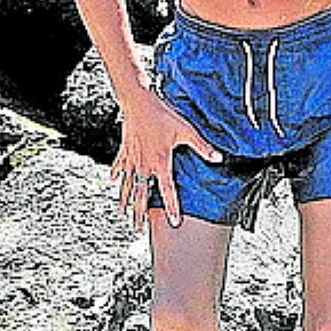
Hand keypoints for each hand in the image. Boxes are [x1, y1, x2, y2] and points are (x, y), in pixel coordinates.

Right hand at [112, 90, 223, 228]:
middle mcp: (144, 164)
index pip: (167, 190)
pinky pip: (120, 166)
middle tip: (138, 229)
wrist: (138, 101)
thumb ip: (202, 146)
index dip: (171, 207)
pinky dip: (116, 174)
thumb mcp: (186, 130)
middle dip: (139, 213)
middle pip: (140, 194)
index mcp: (160, 162)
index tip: (173, 222)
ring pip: (127, 184)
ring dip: (125, 200)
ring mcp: (132, 158)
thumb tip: (218, 158)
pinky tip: (113, 182)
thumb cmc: (162, 115)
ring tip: (123, 213)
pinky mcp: (125, 150)